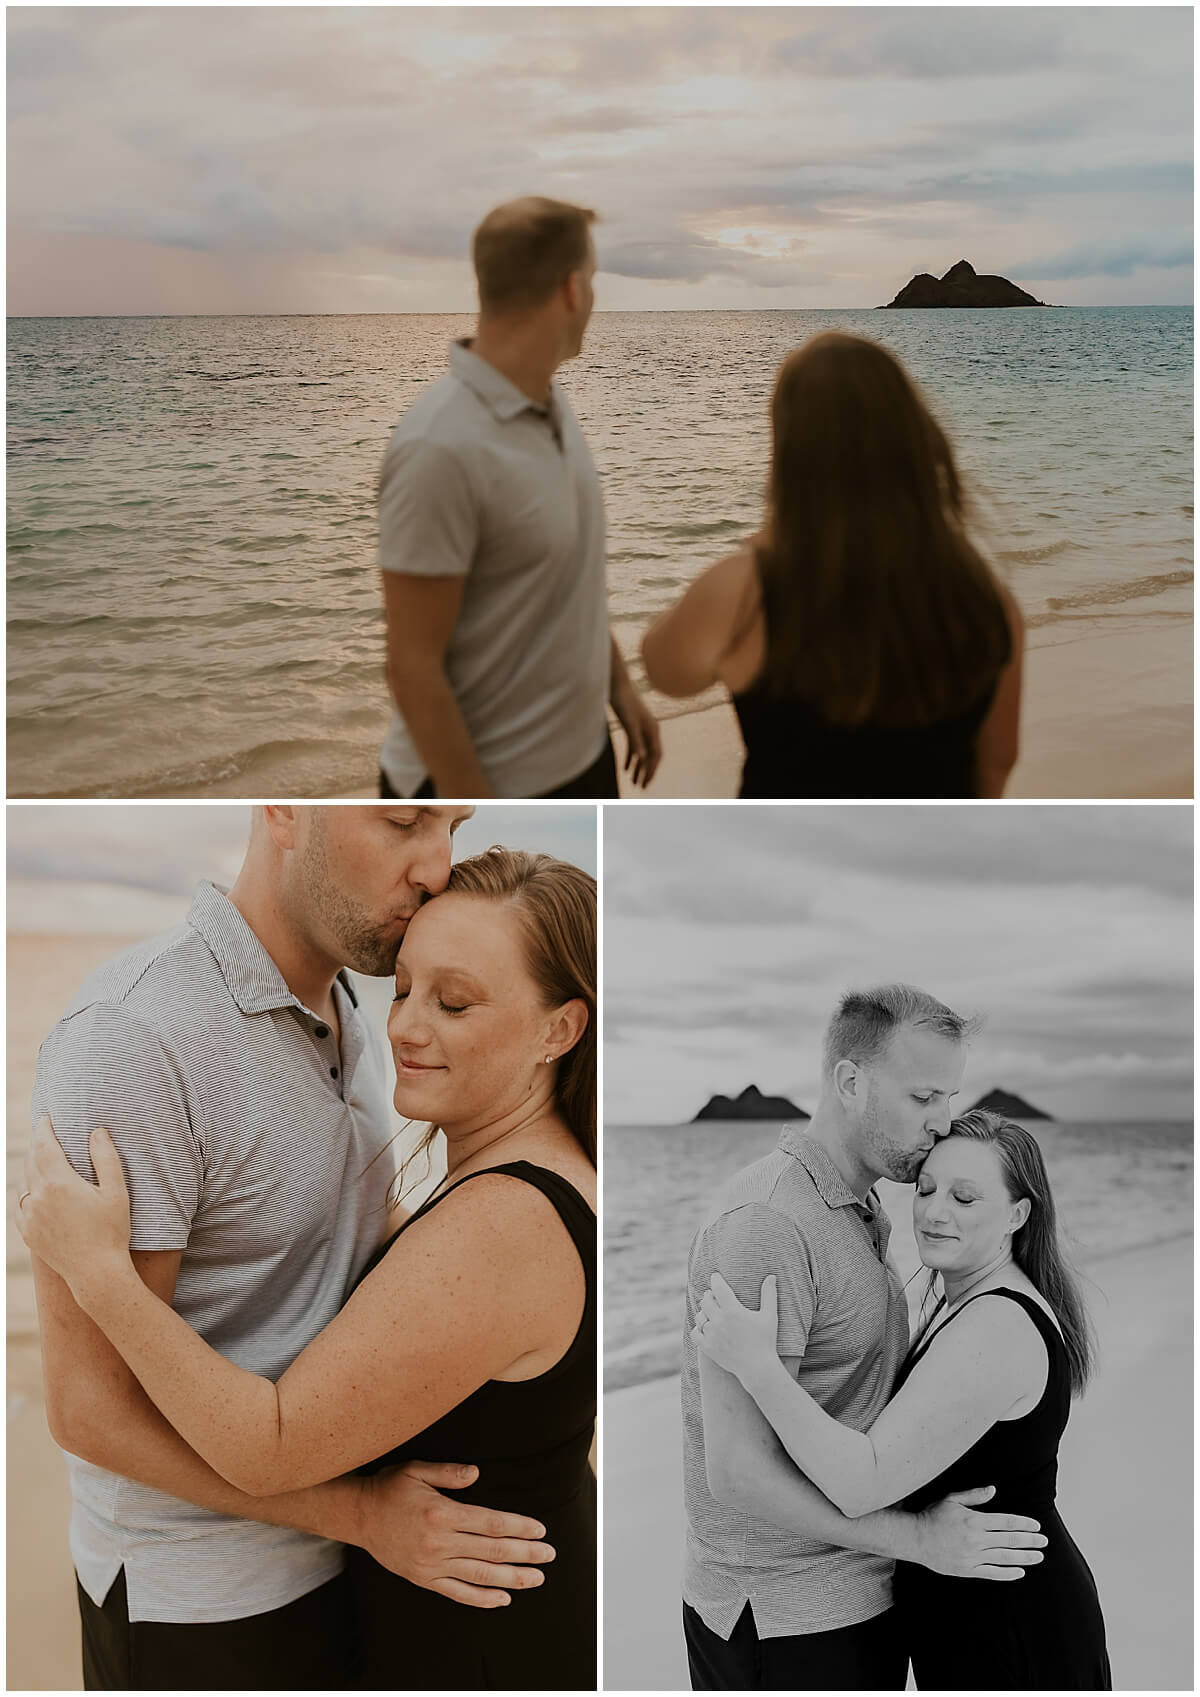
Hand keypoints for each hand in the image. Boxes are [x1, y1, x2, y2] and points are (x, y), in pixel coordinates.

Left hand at [18, 1118, 132, 1300]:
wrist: (96, 1274)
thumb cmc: (112, 1231)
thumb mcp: (116, 1191)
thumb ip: (105, 1157)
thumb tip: (97, 1131)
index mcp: (58, 1183)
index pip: (44, 1145)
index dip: (44, 1129)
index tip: (47, 1118)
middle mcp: (37, 1198)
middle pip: (31, 1161)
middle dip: (37, 1145)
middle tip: (46, 1133)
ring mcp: (29, 1217)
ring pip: (23, 1182)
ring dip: (31, 1167)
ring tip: (41, 1159)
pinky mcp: (27, 1232)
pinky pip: (20, 1204)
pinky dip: (26, 1191)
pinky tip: (35, 1190)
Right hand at [356, 1460, 556, 1608]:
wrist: (358, 1516)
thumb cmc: (390, 1488)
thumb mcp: (416, 1469)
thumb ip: (448, 1472)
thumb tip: (477, 1473)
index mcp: (442, 1513)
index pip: (491, 1523)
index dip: (519, 1527)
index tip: (540, 1530)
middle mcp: (439, 1542)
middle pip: (492, 1550)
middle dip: (524, 1553)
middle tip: (549, 1555)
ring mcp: (431, 1565)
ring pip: (480, 1574)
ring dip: (511, 1578)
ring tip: (535, 1579)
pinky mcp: (423, 1579)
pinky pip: (457, 1593)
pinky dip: (482, 1598)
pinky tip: (502, 1598)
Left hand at [610, 676, 661, 788]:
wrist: (616, 684)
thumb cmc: (623, 701)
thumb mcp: (628, 723)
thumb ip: (636, 742)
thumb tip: (642, 760)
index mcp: (653, 730)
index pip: (655, 756)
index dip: (651, 771)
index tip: (645, 784)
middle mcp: (651, 730)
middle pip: (651, 756)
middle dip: (647, 772)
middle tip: (641, 787)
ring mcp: (642, 728)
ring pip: (643, 752)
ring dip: (639, 767)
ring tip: (633, 781)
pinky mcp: (633, 726)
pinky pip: (635, 746)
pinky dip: (631, 757)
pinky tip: (625, 768)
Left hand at [692, 1272, 778, 1387]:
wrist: (757, 1368)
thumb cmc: (766, 1341)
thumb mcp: (770, 1316)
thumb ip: (769, 1294)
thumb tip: (772, 1276)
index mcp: (733, 1311)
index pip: (719, 1288)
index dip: (716, 1279)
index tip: (715, 1276)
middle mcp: (720, 1321)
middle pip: (706, 1300)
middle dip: (709, 1295)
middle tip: (712, 1294)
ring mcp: (712, 1335)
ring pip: (700, 1316)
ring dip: (703, 1310)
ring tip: (708, 1309)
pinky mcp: (707, 1347)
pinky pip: (695, 1332)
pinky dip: (698, 1327)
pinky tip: (703, 1326)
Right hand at [914, 1486, 1046, 1581]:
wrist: (915, 1538)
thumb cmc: (933, 1515)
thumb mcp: (951, 1499)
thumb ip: (974, 1496)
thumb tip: (993, 1489)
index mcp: (974, 1520)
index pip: (1006, 1522)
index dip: (1023, 1524)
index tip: (1036, 1526)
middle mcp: (976, 1539)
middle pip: (1009, 1540)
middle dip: (1030, 1540)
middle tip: (1044, 1541)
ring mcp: (972, 1556)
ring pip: (1004, 1557)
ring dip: (1024, 1557)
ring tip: (1039, 1556)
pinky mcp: (967, 1569)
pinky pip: (992, 1573)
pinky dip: (1007, 1573)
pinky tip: (1020, 1572)